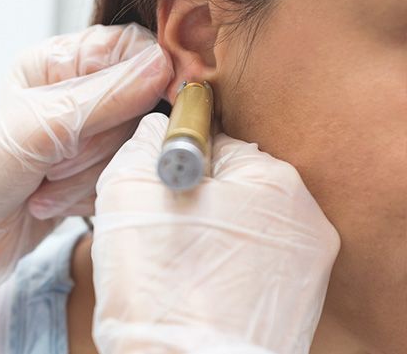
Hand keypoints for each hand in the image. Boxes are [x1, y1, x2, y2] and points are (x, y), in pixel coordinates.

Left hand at [0, 24, 172, 352]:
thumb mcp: (40, 127)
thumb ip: (107, 96)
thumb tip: (163, 66)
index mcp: (54, 63)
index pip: (130, 49)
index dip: (150, 77)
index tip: (157, 105)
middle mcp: (70, 94)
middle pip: (139, 103)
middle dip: (103, 140)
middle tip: (61, 156)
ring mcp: (80, 137)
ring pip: (130, 146)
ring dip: (90, 174)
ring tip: (45, 182)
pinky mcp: (86, 175)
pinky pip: (119, 178)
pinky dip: (88, 195)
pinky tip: (47, 200)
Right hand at [91, 113, 339, 353]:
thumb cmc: (156, 283)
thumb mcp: (129, 189)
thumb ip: (144, 142)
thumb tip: (157, 129)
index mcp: (272, 180)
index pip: (215, 143)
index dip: (174, 165)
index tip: (154, 193)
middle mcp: (305, 218)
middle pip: (233, 186)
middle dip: (195, 200)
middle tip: (161, 232)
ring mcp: (305, 267)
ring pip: (241, 227)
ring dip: (210, 235)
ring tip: (178, 265)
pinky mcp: (296, 304)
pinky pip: (251, 265)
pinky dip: (224, 270)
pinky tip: (197, 289)